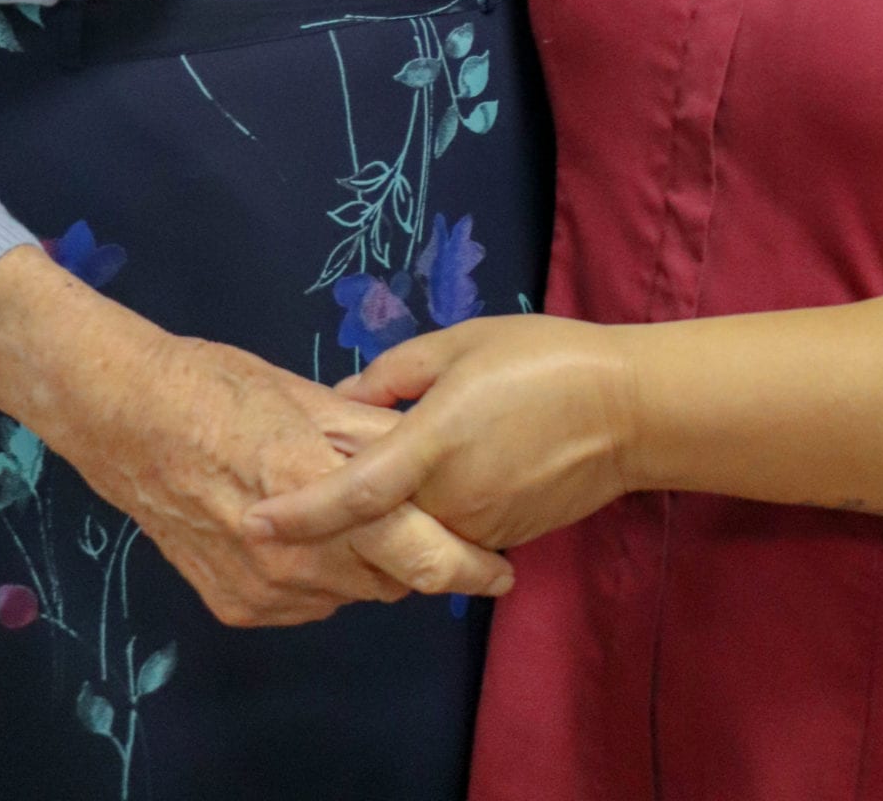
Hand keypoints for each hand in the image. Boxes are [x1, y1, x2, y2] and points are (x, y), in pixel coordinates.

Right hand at [0, 246, 514, 628]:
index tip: (502, 566)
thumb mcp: (307, 395)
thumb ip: (372, 435)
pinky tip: (311, 530)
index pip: (416, 552)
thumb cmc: (220, 387)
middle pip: (390, 579)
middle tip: (427, 516)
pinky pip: (307, 601)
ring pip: (349, 593)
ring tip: (361, 512)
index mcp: (315, 490)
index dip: (468, 565)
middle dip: (418, 554)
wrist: (124, 418)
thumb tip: (431, 451)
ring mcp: (260, 589)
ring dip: (370, 563)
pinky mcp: (235, 605)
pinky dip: (324, 574)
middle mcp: (290, 556)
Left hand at [245, 314, 638, 554]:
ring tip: (376, 483)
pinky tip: (437, 486)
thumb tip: (342, 401)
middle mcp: (448, 501)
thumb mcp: (461, 344)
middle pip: (373, 528)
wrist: (628, 409)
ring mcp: (478, 527)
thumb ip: (394, 375)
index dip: (298, 514)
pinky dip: (428, 522)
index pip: (350, 496)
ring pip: (411, 537)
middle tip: (305, 498)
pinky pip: (449, 536)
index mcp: (431, 447)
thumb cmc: (541, 358)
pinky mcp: (504, 538)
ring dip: (385, 520)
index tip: (253, 522)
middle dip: (334, 522)